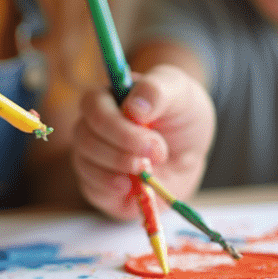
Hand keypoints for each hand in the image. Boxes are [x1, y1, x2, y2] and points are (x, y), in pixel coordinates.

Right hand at [72, 63, 215, 220]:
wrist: (192, 153)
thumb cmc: (182, 114)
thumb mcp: (180, 92)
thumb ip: (156, 90)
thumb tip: (134, 106)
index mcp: (107, 97)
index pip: (91, 106)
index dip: (117, 125)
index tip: (153, 138)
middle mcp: (93, 126)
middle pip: (85, 137)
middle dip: (123, 148)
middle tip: (158, 154)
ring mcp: (93, 156)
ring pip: (85, 162)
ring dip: (119, 167)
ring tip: (148, 169)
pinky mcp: (97, 184)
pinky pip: (91, 188)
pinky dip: (111, 187)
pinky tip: (131, 185)